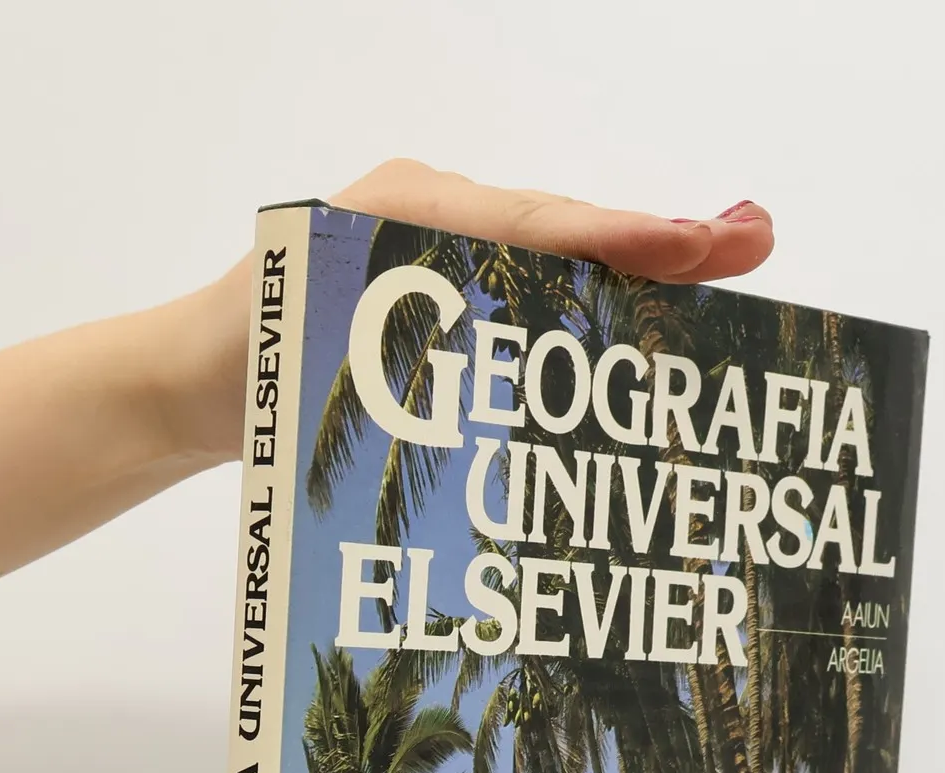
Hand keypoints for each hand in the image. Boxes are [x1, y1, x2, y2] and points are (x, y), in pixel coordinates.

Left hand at [163, 161, 774, 463]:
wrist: (189, 388)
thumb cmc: (243, 373)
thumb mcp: (309, 352)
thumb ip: (389, 345)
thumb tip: (481, 358)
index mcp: (403, 212)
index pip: (531, 222)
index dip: (618, 236)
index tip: (696, 243)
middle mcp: (432, 218)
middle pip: (564, 229)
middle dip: (658, 239)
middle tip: (755, 238)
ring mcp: (441, 253)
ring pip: (556, 260)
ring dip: (639, 270)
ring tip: (727, 260)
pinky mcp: (442, 298)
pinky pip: (530, 294)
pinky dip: (590, 306)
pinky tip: (654, 325)